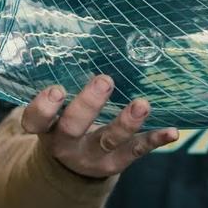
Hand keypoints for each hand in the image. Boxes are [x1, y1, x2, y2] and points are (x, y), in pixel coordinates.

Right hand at [19, 74, 178, 178]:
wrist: (71, 168)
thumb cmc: (63, 123)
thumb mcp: (54, 111)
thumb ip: (64, 86)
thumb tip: (88, 39)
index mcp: (46, 129)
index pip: (36, 121)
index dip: (44, 108)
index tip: (57, 89)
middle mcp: (66, 145)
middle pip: (73, 128)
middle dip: (89, 105)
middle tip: (104, 80)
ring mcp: (93, 156)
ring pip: (108, 140)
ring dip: (126, 122)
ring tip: (142, 104)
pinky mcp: (116, 162)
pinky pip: (136, 150)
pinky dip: (155, 140)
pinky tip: (172, 131)